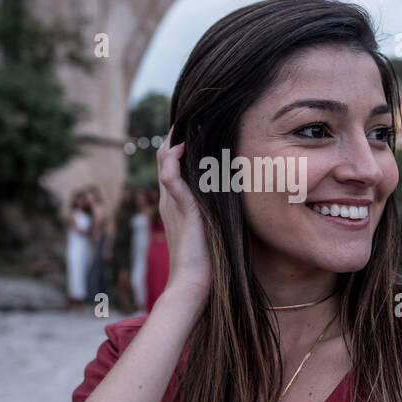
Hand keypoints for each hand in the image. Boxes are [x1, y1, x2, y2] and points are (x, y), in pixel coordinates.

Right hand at [155, 126, 209, 299]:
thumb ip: (215, 212)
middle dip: (176, 137)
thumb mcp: (211, 228)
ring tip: (185, 122)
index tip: (196, 130)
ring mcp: (172, 204)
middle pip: (165, 159)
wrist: (193, 283)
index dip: (180, 147)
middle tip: (191, 117)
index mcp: (175, 204)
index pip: (173, 167)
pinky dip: (173, 160)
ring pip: (165, 163)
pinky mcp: (180, 209)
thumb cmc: (206, 261)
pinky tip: (181, 146)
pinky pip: (170, 178)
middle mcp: (169, 201)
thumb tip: (235, 197)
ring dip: (173, 141)